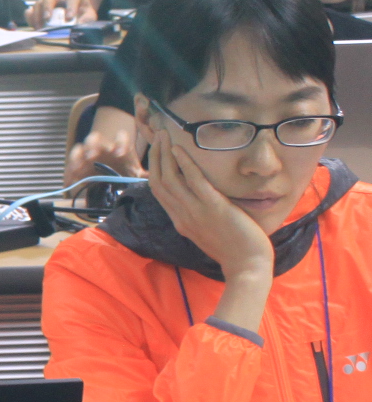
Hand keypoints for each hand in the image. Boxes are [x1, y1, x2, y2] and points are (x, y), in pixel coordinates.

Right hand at [28, 0, 97, 29]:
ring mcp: (46, 0)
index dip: (71, 7)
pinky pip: (30, 10)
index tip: (69, 18)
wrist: (73, 8)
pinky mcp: (38, 8)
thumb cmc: (81, 11)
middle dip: (47, 6)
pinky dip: (30, 18)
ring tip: (39, 27)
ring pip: (38, 3)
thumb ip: (87, 19)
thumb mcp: (89, 14)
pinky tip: (33, 25)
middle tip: (47, 18)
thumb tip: (80, 25)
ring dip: (37, 15)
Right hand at [65, 106, 141, 185]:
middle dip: (93, 145)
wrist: (111, 178)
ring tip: (77, 166)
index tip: (120, 153)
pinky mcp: (78, 164)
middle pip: (95, 138)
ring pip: (80, 147)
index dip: (120, 142)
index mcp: (119, 148)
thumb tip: (153, 178)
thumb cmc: (125, 172)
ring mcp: (88, 155)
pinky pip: (70, 164)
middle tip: (92, 155)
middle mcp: (102, 148)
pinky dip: (69, 171)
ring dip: (77, 155)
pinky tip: (70, 180)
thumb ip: (143, 176)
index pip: (121, 137)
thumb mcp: (134, 173)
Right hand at [144, 110, 273, 281]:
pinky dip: (184, 164)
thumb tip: (200, 201)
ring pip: (170, 179)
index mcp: (180, 221)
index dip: (154, 169)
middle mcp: (182, 215)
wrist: (247, 266)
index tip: (157, 151)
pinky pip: (193, 182)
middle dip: (156, 156)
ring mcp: (195, 211)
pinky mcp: (213, 207)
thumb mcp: (208, 233)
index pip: (159, 191)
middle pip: (159, 181)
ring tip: (165, 136)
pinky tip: (181, 150)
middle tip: (157, 136)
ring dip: (165, 154)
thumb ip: (199, 217)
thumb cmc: (234, 251)